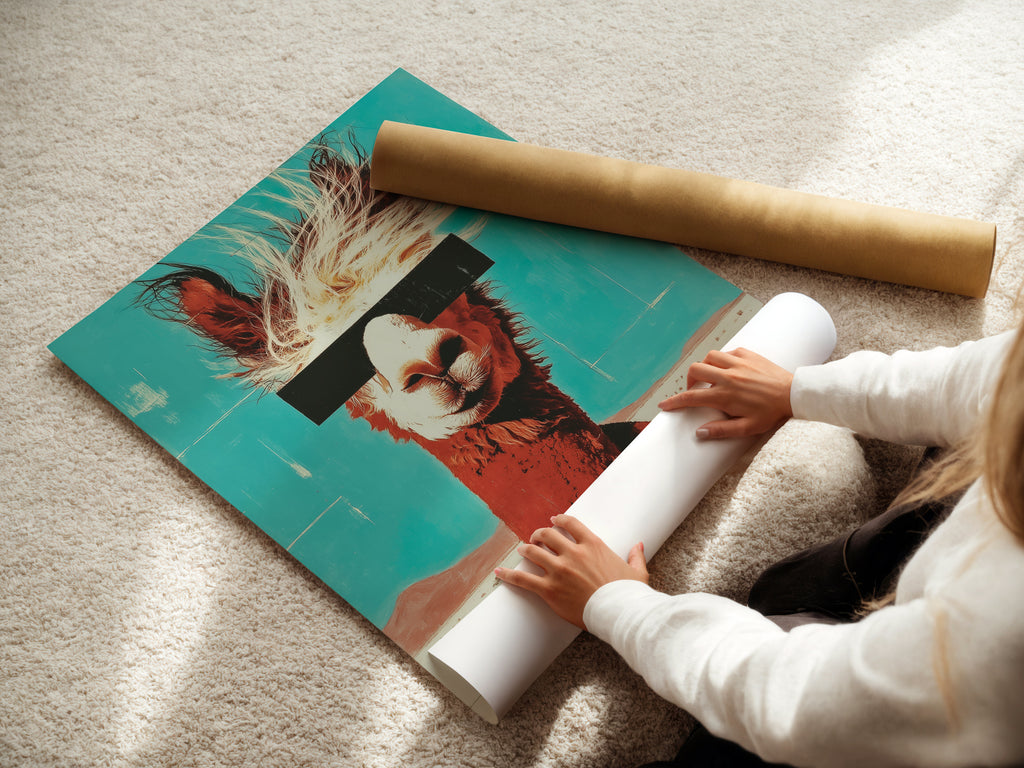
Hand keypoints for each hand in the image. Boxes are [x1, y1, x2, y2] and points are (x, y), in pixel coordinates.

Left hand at [494, 514, 648, 629]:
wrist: (620, 613)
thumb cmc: (629, 594)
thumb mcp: (637, 572)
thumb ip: (635, 556)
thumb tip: (639, 545)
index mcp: (593, 545)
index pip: (570, 524)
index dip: (559, 520)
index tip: (553, 521)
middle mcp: (573, 553)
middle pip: (547, 535)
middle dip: (539, 534)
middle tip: (535, 538)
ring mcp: (559, 570)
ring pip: (533, 552)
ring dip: (525, 550)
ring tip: (522, 551)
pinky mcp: (549, 590)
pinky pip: (523, 579)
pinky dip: (509, 575)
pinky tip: (499, 573)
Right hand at [658, 347, 793, 439]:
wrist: (794, 394)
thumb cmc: (771, 413)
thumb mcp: (747, 428)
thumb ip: (722, 430)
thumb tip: (699, 433)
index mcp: (725, 395)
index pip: (691, 397)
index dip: (674, 401)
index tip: (664, 405)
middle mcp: (728, 376)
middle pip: (695, 370)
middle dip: (689, 380)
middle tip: (695, 390)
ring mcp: (738, 363)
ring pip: (709, 356)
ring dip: (705, 366)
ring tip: (710, 377)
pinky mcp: (748, 354)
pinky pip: (727, 352)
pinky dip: (722, 359)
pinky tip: (728, 369)